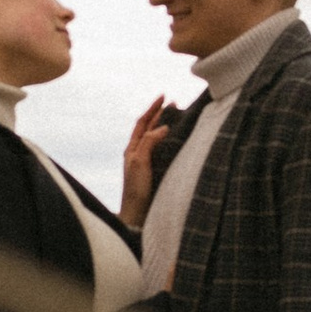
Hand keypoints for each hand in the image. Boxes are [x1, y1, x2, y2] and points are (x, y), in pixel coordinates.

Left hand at [119, 93, 173, 231]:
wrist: (136, 215)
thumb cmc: (136, 190)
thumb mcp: (140, 162)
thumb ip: (149, 142)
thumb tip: (162, 127)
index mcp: (132, 149)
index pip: (142, 123)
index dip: (152, 109)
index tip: (164, 97)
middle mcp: (138, 154)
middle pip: (149, 129)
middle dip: (160, 115)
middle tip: (174, 105)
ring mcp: (146, 164)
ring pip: (155, 140)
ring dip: (165, 127)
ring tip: (177, 119)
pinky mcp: (154, 173)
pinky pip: (162, 152)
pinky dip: (169, 142)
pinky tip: (178, 142)